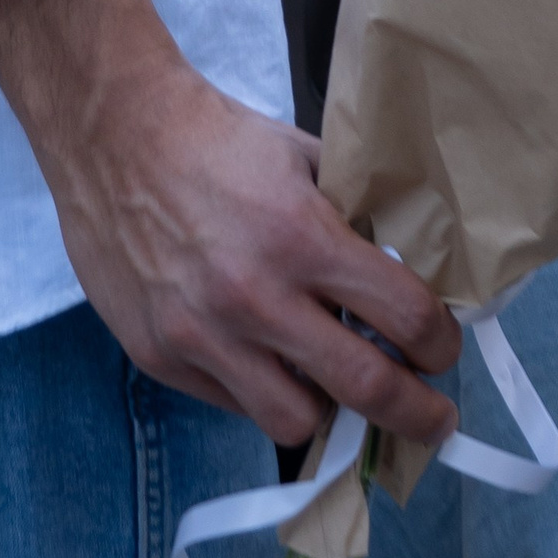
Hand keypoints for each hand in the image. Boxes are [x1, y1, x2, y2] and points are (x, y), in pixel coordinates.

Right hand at [0, 0, 459, 446]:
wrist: (114, 135)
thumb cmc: (216, 140)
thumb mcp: (302, 160)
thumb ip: (351, 219)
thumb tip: (403, 271)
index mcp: (303, 238)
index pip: (403, 316)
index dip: (439, 344)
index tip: (444, 351)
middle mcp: (257, 298)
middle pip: (364, 389)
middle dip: (415, 414)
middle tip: (433, 419)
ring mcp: (204, 337)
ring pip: (296, 421)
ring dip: (329, 411)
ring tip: (337, 391)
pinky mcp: (161, 357)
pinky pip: (232, 405)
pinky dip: (260, 393)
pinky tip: (269, 366)